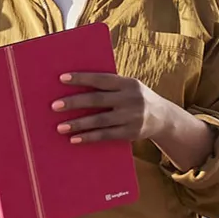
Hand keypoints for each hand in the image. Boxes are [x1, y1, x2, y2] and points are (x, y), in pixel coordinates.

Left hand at [53, 72, 174, 143]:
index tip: (61, 79)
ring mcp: (132, 117)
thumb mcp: (129, 87)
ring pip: (100, 120)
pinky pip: (106, 135)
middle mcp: (131, 99)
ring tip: (60, 127)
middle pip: (97, 100)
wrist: (164, 118)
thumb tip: (76, 84)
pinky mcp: (131, 133)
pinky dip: (89, 137)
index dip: (82, 78)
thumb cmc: (135, 98)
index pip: (101, 79)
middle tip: (54, 106)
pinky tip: (74, 139)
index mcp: (128, 83)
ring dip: (78, 124)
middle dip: (74, 102)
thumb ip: (109, 86)